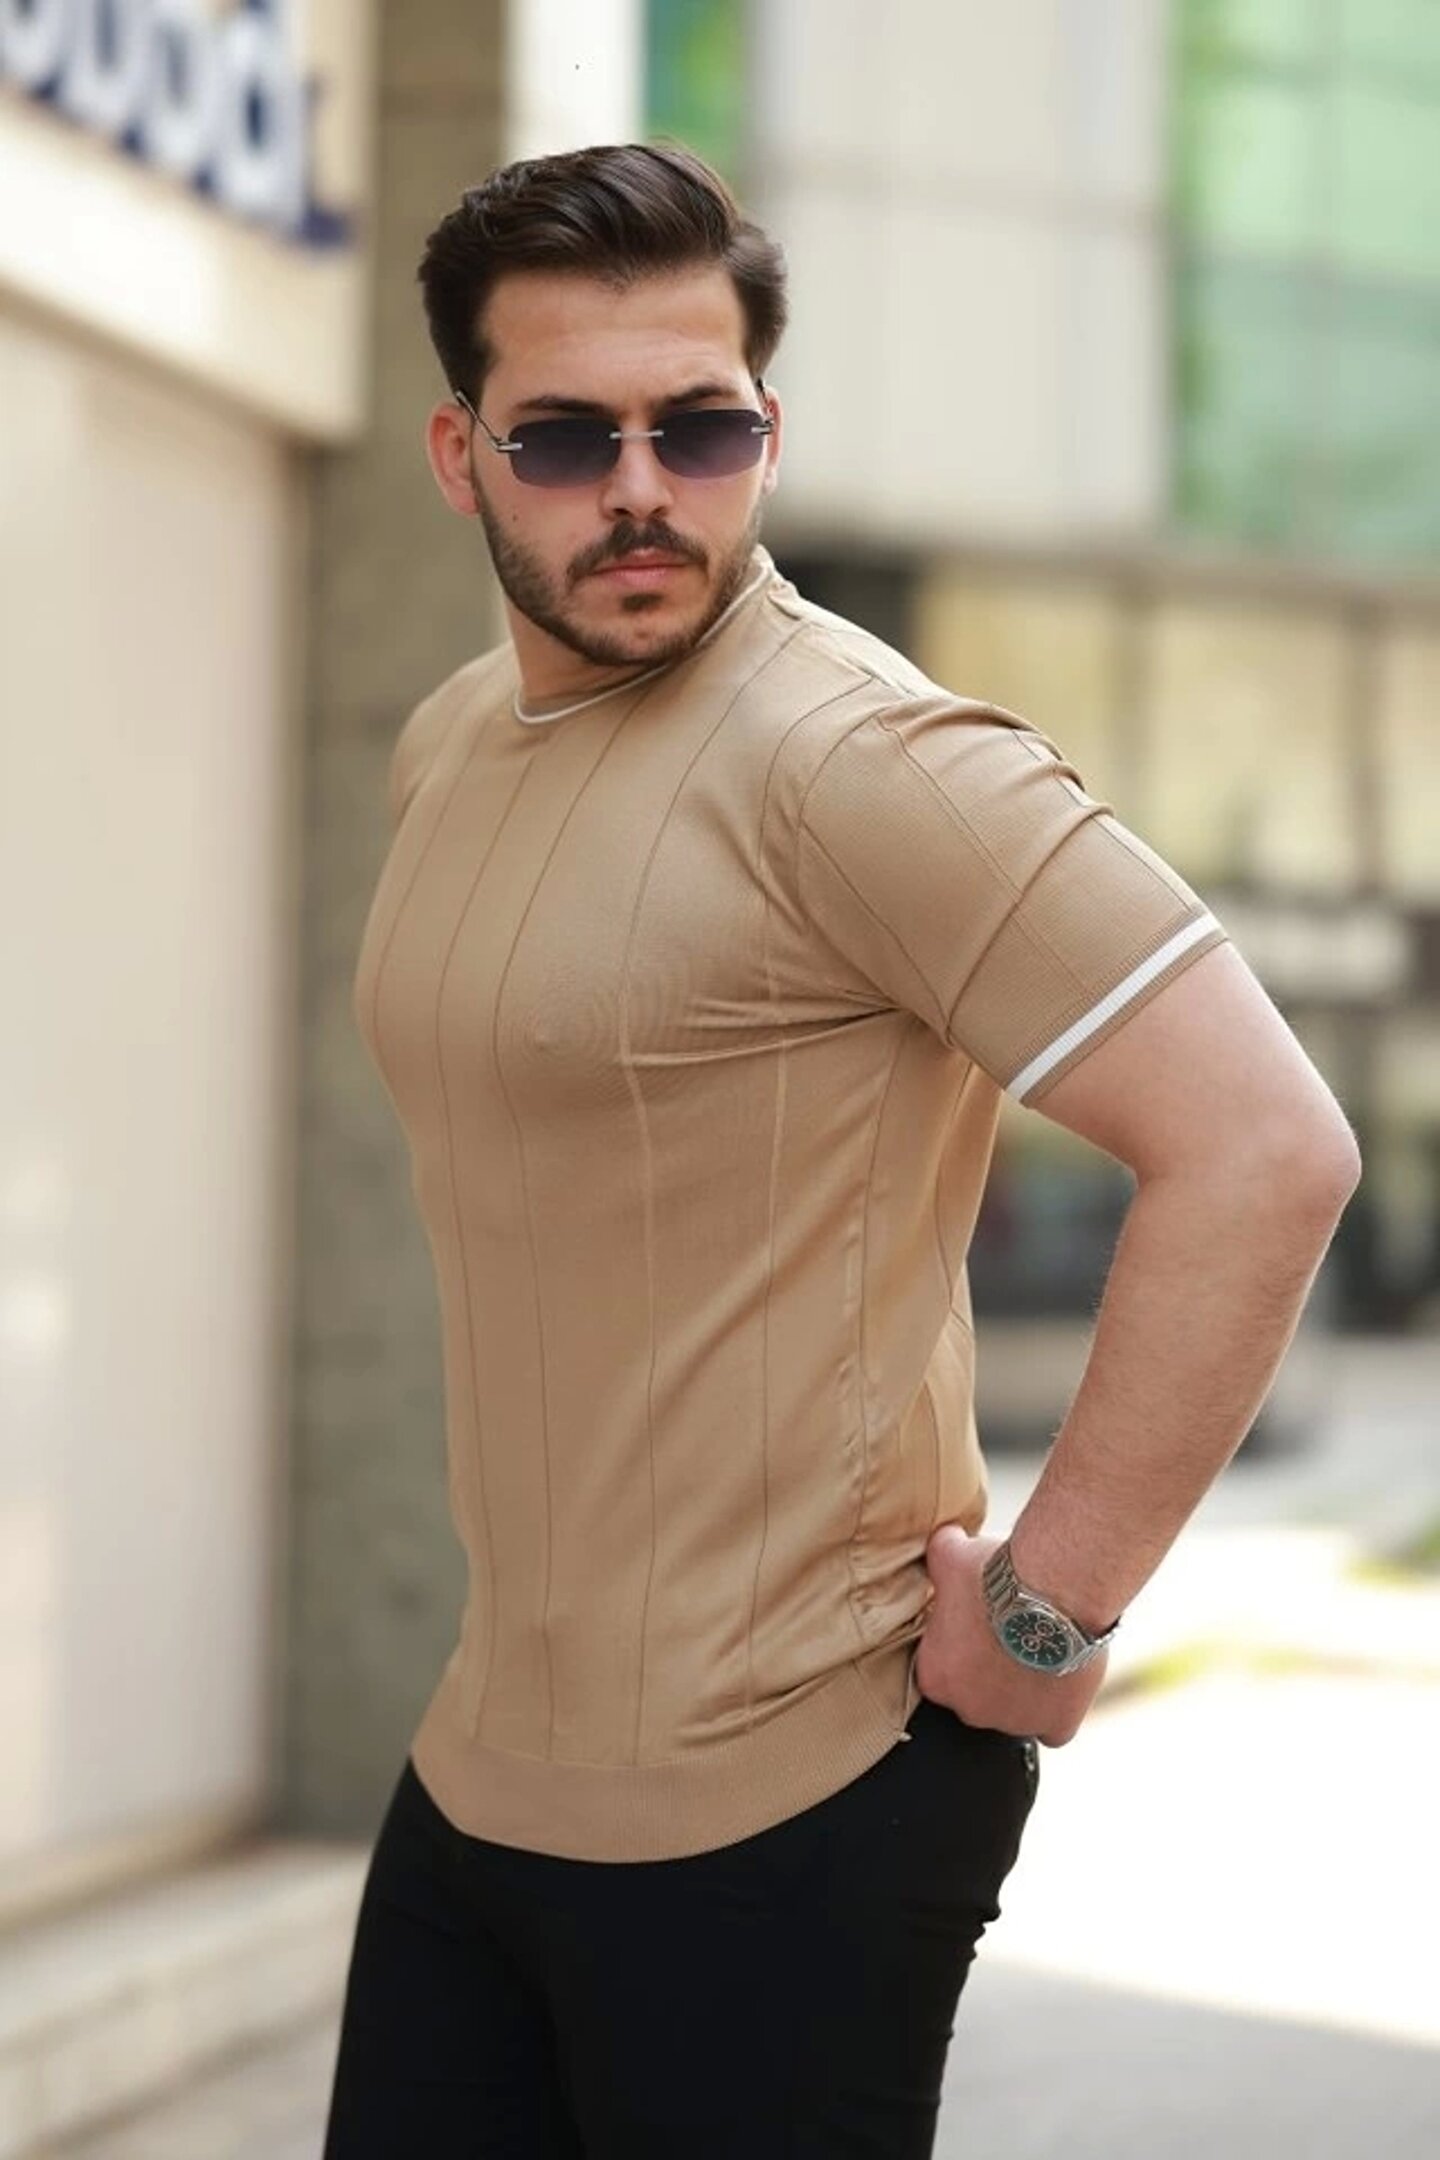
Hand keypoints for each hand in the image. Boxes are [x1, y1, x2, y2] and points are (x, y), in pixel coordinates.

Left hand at [914, 1526, 1107, 1746]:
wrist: (1054, 1588)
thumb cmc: (998, 1574)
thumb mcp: (952, 1555)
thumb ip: (939, 1554)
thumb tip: (941, 1539)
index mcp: (935, 1677)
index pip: (942, 1671)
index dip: (960, 1648)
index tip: (976, 1627)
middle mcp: (970, 1710)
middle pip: (977, 1698)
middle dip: (990, 1672)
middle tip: (1009, 1635)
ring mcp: (1014, 1723)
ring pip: (1016, 1714)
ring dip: (1025, 1690)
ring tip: (1040, 1648)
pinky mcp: (1056, 1725)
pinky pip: (1054, 1730)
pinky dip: (1059, 1711)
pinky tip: (1062, 1682)